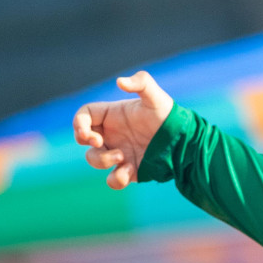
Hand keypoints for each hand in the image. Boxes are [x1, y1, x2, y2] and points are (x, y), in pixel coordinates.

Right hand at [73, 71, 174, 189]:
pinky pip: (113, 180)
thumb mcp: (156, 97)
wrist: (184, 141)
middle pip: (85, 141)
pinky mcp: (129, 171)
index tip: (87, 133)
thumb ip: (141, 83)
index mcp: (111, 116)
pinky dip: (117, 179)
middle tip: (100, 143)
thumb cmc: (168, 116)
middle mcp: (112, 135)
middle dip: (88, 143)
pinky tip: (130, 170)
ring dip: (103, 161)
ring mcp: (119, 153)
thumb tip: (119, 82)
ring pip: (95, 161)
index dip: (78, 124)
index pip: (83, 117)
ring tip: (122, 157)